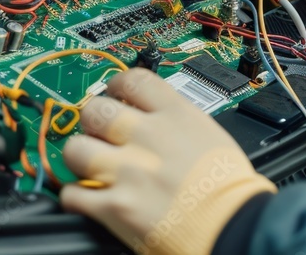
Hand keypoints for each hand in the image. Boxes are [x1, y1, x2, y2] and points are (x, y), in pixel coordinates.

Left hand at [60, 68, 275, 254]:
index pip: (133, 80)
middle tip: (99, 132)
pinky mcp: (115, 207)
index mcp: (175, 115)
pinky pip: (73, 194)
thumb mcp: (209, 134)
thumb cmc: (229, 187)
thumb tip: (153, 118)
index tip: (115, 92)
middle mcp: (147, 138)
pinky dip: (77, 196)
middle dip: (93, 121)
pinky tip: (91, 196)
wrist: (232, 225)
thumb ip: (176, 122)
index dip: (117, 84)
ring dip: (79, 156)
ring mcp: (128, 171)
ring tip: (90, 164)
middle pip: (96, 111)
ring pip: (76, 149)